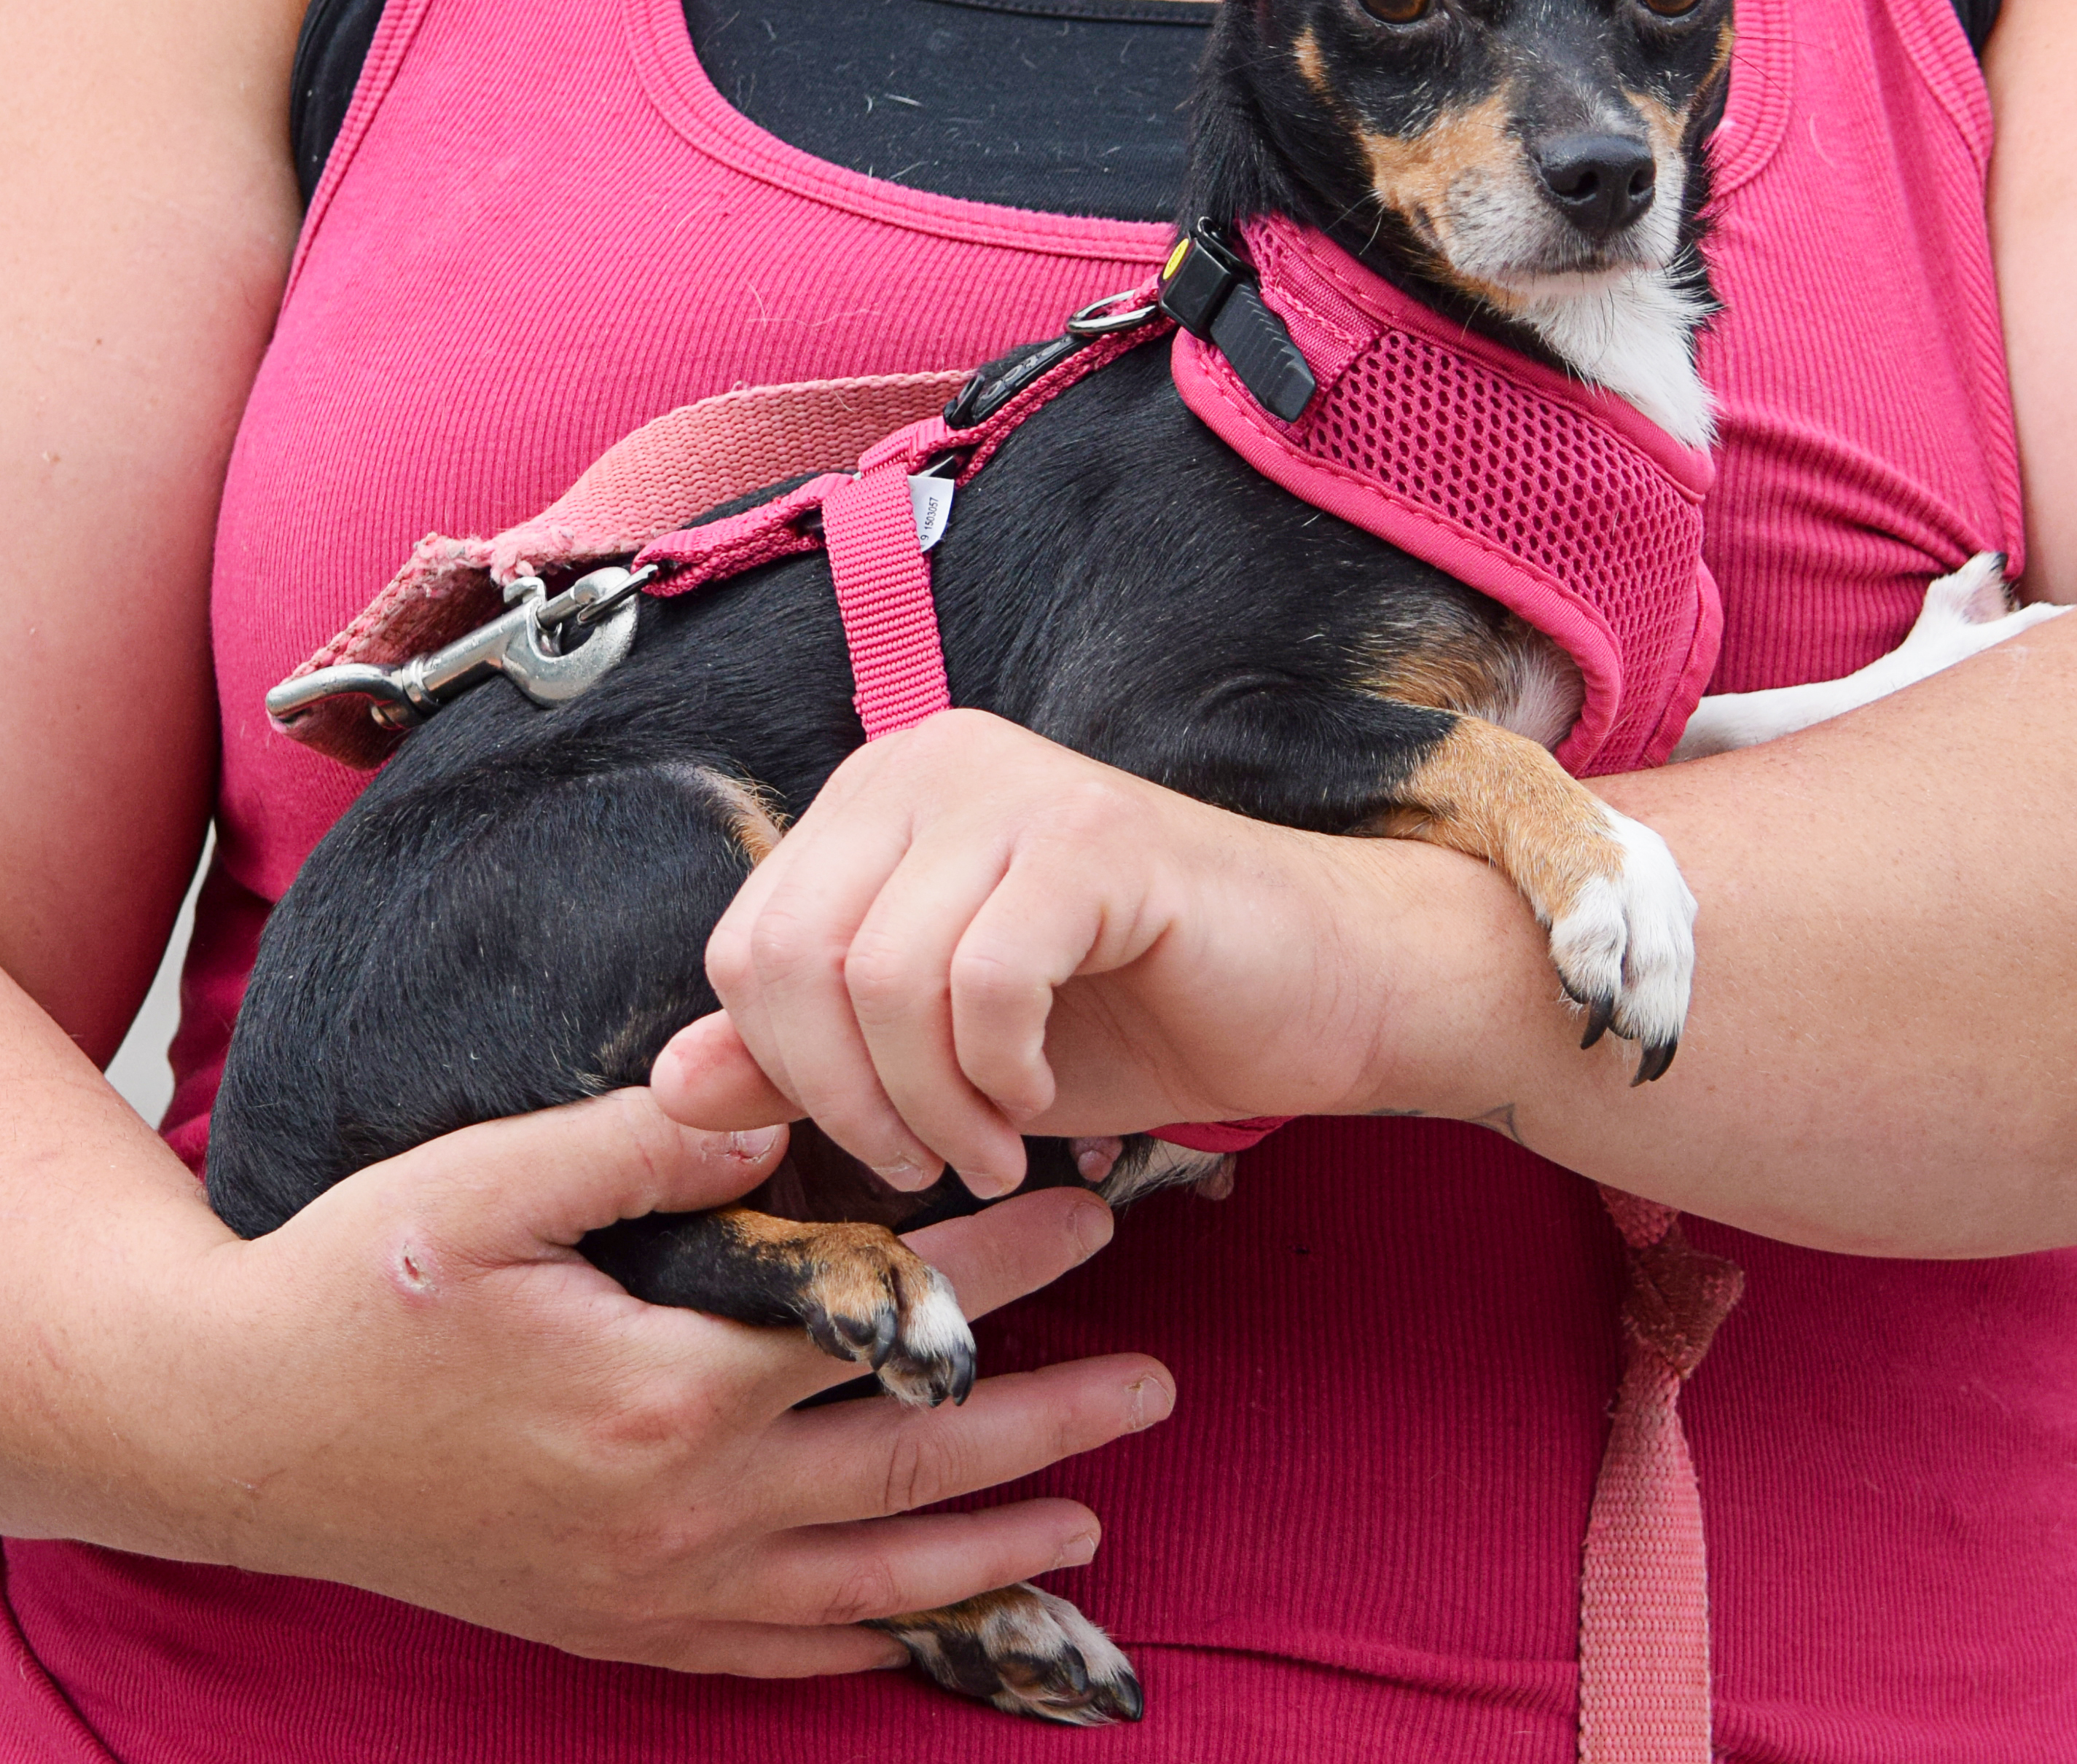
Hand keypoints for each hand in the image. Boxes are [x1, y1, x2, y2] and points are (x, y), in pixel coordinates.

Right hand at [69, 1089, 1169, 1674]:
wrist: (230, 1430)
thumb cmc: (355, 1289)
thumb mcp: (486, 1182)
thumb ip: (645, 1144)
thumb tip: (781, 1105)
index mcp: (668, 1387)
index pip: (885, 1320)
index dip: (999, 1262)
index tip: (1089, 1213)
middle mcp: (682, 1510)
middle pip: (913, 1470)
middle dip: (1049, 1424)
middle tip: (1157, 1385)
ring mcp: (651, 1588)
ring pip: (869, 1583)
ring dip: (991, 1549)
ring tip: (1089, 1522)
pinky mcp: (613, 1626)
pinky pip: (773, 1659)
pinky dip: (867, 1645)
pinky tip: (921, 1631)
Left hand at [653, 712, 1477, 1196]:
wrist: (1323, 991)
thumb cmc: (1131, 1017)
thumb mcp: (934, 1059)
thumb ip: (803, 1061)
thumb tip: (670, 1082)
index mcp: (875, 799)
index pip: (745, 945)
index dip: (788, 1074)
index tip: (880, 1140)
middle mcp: (929, 762)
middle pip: (790, 958)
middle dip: (850, 1100)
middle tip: (936, 1160)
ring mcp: (1013, 785)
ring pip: (881, 978)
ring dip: (932, 1104)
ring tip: (996, 1142)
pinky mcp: (1094, 835)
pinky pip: (983, 980)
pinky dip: (1001, 1072)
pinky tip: (1043, 1092)